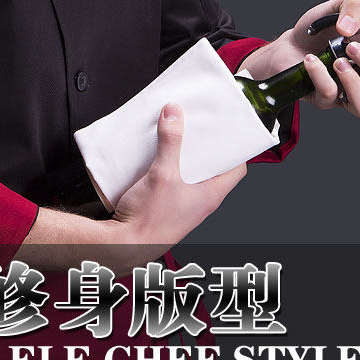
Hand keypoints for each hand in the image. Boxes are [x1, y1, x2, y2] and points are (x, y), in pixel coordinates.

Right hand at [110, 103, 245, 266]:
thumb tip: (174, 113)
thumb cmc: (149, 222)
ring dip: (185, 155)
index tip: (228, 130)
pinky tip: (156, 153)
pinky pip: (173, 180)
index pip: (237, 170)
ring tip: (176, 133)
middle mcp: (200, 202)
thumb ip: (169, 142)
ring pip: (191, 174)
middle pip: (212, 168)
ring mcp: (183, 205)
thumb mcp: (162, 174)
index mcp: (210, 196)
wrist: (123, 246)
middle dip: (205, 146)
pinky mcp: (166, 206)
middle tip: (197, 125)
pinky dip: (169, 165)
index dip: (235, 149)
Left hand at [246, 0, 359, 119]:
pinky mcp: (325, 100)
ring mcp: (347, 93)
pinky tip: (311, 60)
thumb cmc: (318, 31)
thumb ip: (354, 5)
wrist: (289, 44)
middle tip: (352, 47)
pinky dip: (320, 74)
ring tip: (338, 61)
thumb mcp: (338, 6)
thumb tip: (352, 27)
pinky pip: (330, 95)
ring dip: (354, 82)